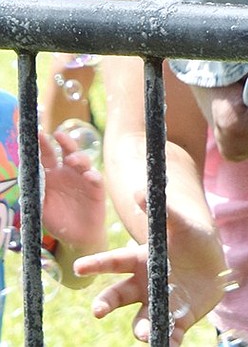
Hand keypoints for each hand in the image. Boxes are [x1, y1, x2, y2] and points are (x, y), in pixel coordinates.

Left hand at [40, 128, 106, 266]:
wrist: (77, 237)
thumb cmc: (58, 220)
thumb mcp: (40, 208)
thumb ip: (34, 193)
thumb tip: (27, 180)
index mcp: (53, 175)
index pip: (47, 156)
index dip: (42, 145)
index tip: (36, 133)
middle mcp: (68, 173)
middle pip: (67, 152)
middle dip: (63, 142)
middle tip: (57, 134)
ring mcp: (83, 179)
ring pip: (83, 162)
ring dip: (78, 158)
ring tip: (72, 159)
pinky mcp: (96, 189)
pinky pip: (96, 179)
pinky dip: (93, 176)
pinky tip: (88, 176)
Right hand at [74, 192, 228, 345]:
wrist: (216, 263)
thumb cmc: (194, 239)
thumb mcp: (182, 223)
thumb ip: (162, 210)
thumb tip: (139, 189)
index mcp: (141, 261)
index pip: (114, 261)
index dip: (96, 264)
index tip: (79, 266)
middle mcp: (144, 286)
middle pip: (118, 296)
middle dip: (105, 303)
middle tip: (98, 309)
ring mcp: (158, 304)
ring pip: (141, 321)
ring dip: (142, 328)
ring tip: (146, 332)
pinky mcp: (177, 320)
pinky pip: (169, 335)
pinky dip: (168, 342)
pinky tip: (169, 345)